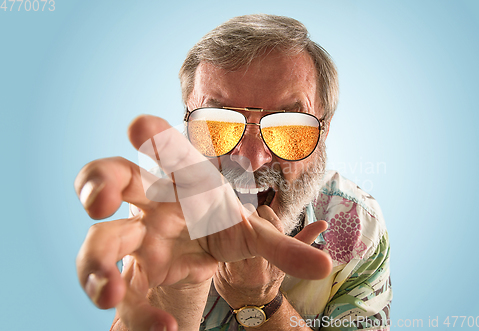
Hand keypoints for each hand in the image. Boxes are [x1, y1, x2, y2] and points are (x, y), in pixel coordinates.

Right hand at [75, 115, 331, 330]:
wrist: (199, 249)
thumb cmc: (220, 225)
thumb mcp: (252, 235)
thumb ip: (283, 247)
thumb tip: (326, 266)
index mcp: (184, 180)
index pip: (168, 152)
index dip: (154, 138)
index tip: (141, 126)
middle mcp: (152, 202)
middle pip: (113, 178)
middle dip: (100, 182)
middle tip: (99, 200)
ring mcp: (136, 237)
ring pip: (101, 239)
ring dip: (98, 262)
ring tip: (112, 291)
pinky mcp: (134, 273)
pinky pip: (126, 289)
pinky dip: (139, 313)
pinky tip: (166, 327)